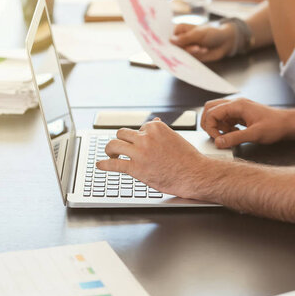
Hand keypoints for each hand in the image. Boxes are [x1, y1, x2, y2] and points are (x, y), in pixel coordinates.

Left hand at [97, 120, 211, 199]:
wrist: (194, 174)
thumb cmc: (188, 158)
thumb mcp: (175, 137)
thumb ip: (161, 130)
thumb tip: (154, 121)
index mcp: (156, 127)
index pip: (140, 128)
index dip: (140, 138)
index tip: (142, 145)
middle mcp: (146, 137)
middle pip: (122, 133)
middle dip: (121, 140)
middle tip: (120, 147)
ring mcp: (140, 152)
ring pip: (114, 144)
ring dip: (110, 149)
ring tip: (111, 153)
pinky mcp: (136, 168)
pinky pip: (114, 164)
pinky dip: (104, 164)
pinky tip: (100, 164)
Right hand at [171, 23, 234, 61]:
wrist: (225, 42)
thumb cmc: (212, 32)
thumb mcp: (199, 33)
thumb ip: (185, 38)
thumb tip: (170, 41)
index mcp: (179, 30)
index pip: (168, 36)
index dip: (167, 42)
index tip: (169, 47)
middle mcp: (180, 39)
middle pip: (173, 47)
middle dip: (184, 49)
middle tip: (195, 47)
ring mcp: (186, 48)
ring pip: (182, 54)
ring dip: (193, 52)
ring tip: (202, 48)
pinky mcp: (191, 57)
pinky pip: (189, 59)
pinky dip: (197, 55)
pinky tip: (205, 50)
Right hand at [201, 98, 290, 147]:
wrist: (288, 124)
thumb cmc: (275, 126)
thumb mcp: (255, 135)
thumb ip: (235, 138)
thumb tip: (218, 142)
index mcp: (237, 105)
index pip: (212, 112)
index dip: (210, 127)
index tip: (217, 139)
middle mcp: (236, 104)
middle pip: (210, 108)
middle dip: (208, 123)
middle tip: (215, 136)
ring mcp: (238, 108)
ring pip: (216, 112)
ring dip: (216, 125)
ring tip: (226, 135)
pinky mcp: (241, 114)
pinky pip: (225, 118)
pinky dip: (224, 127)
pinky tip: (233, 134)